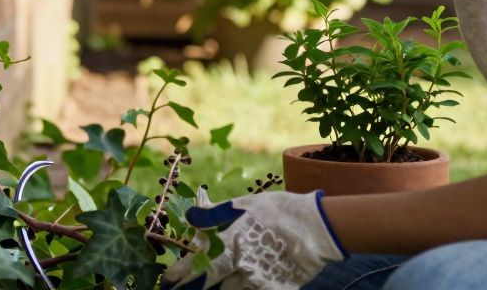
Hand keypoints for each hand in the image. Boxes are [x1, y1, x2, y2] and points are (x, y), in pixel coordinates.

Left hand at [160, 189, 346, 289]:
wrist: (318, 227)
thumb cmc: (280, 211)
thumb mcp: (245, 205)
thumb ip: (216, 213)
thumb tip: (190, 216)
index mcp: (232, 242)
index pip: (199, 261)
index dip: (181, 272)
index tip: (167, 278)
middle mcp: (241, 265)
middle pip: (210, 281)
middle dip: (191, 286)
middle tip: (175, 289)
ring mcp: (259, 280)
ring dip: (219, 288)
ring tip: (207, 286)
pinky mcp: (276, 288)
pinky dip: (244, 289)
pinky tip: (240, 287)